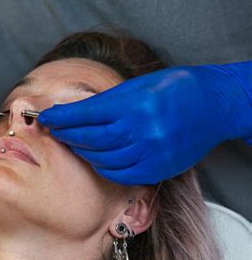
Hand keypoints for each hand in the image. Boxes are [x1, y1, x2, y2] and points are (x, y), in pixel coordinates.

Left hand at [38, 61, 251, 184]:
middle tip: (54, 130)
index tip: (45, 117)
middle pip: (90, 138)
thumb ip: (107, 103)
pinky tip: (97, 157)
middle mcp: (141, 129)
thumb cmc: (174, 88)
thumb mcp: (137, 86)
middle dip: (67, 134)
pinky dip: (104, 167)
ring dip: (83, 151)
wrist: (213, 104)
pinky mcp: (159, 168)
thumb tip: (75, 114)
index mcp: (134, 103)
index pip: (85, 114)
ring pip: (103, 158)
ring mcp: (151, 152)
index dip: (61, 117)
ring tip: (73, 143)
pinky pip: (121, 174)